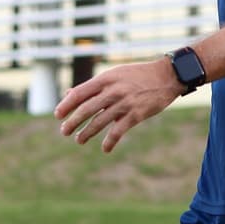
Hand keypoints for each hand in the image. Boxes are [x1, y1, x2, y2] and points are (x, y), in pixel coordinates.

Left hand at [54, 59, 183, 152]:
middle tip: (64, 131)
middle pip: (87, 108)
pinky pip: (118, 131)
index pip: (80, 93)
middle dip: (73, 122)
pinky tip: (105, 149)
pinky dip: (110, 142)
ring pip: (100, 121)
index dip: (67, 105)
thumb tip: (69, 94)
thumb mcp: (114, 74)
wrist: (166, 76)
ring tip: (79, 140)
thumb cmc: (137, 75)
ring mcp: (125, 103)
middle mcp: (113, 90)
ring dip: (87, 133)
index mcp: (106, 78)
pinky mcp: (136, 115)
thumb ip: (93, 86)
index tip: (58, 115)